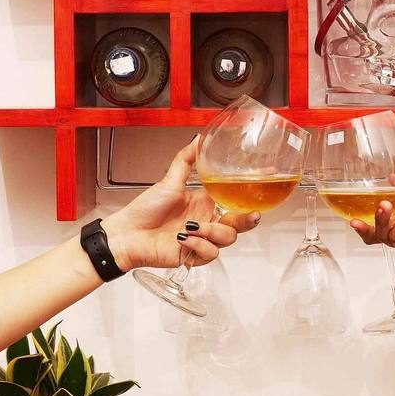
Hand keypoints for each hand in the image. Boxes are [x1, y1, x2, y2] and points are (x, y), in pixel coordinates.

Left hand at [101, 137, 259, 270]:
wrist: (127, 234)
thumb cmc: (144, 210)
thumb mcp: (169, 180)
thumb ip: (186, 160)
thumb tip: (197, 139)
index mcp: (205, 202)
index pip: (236, 197)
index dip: (253, 190)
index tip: (267, 177)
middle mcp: (207, 221)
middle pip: (240, 223)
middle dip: (248, 219)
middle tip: (251, 214)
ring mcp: (202, 240)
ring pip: (227, 239)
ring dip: (213, 232)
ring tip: (191, 227)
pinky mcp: (194, 256)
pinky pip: (211, 254)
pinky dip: (199, 246)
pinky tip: (183, 239)